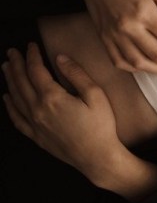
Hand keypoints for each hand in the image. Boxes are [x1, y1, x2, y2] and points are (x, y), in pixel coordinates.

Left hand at [2, 44, 156, 200]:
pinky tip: (7, 98)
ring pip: (16, 98)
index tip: (31, 45)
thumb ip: (76, 74)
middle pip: (21, 82)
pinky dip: (10, 106)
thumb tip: (60, 58)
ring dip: (10, 81)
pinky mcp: (36, 135)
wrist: (96, 157)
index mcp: (52, 98)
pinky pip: (17, 118)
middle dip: (16, 65)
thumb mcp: (96, 95)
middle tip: (12, 52)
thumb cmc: (101, 126)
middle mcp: (38, 110)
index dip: (32, 56)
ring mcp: (35, 124)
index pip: (36, 71)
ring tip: (6, 68)